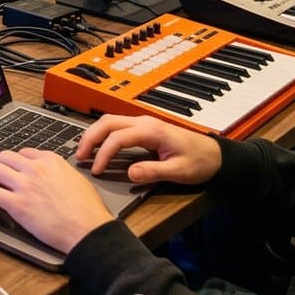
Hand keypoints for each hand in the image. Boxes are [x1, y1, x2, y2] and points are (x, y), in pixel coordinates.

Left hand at [0, 149, 113, 253]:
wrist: (87, 229)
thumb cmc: (87, 210)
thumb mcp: (76, 179)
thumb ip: (59, 172)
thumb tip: (52, 175)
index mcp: (51, 160)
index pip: (24, 152)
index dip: (14, 160)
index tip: (11, 166)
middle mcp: (35, 168)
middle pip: (4, 156)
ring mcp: (24, 185)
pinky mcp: (16, 204)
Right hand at [73, 114, 222, 184]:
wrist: (215, 155)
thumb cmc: (200, 162)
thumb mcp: (179, 171)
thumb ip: (153, 172)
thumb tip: (129, 173)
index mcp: (152, 131)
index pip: (118, 138)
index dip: (103, 154)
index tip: (96, 170)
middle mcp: (144, 122)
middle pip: (107, 122)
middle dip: (89, 138)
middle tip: (79, 157)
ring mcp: (142, 123)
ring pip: (109, 121)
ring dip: (94, 134)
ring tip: (84, 153)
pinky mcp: (143, 129)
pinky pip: (116, 127)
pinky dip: (102, 135)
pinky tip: (98, 147)